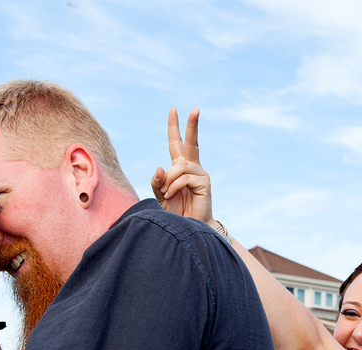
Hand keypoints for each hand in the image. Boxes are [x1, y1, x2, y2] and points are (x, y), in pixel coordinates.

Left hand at [151, 108, 213, 223]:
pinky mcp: (204, 183)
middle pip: (190, 143)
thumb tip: (160, 167)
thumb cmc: (175, 212)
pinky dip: (174, 186)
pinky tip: (172, 195)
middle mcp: (192, 167)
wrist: (188, 227)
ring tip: (167, 193)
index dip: (174, 128)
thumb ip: (157, 182)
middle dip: (191, 126)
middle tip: (195, 109)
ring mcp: (200, 174)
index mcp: (180, 167)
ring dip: (169, 180)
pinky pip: (183, 177)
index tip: (173, 110)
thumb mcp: (159, 195)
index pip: (177, 144)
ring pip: (179, 166)